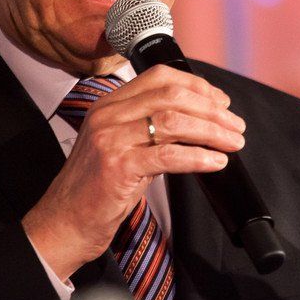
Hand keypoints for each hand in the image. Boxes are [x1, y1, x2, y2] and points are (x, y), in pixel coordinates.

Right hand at [22, 65, 245, 279]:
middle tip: (235, 125)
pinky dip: (199, 156)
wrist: (64, 222)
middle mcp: (108, 115)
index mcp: (109, 104)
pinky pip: (168, 155)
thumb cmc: (97, 189)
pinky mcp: (117, 167)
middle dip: (211, 109)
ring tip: (233, 142)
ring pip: (174, 121)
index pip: (159, 77)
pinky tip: (216, 162)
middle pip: (171, 96)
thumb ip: (151, 129)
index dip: (197, 85)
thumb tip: (200, 121)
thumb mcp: (121, 146)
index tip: (221, 101)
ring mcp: (110, 139)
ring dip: (211, 131)